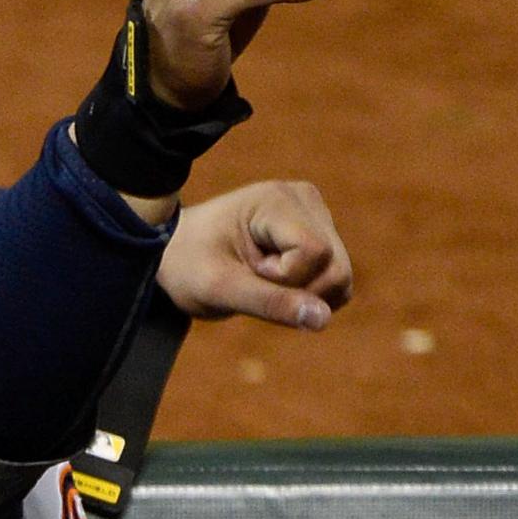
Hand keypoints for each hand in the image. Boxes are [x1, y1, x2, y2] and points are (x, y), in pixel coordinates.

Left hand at [161, 181, 353, 329]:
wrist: (176, 252)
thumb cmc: (189, 266)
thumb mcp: (221, 289)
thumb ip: (271, 303)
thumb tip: (323, 319)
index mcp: (277, 200)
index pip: (315, 254)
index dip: (284, 279)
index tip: (246, 268)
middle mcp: (305, 199)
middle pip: (336, 266)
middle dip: (298, 290)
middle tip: (254, 276)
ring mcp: (316, 214)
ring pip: (341, 275)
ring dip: (303, 294)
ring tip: (262, 276)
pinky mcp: (320, 233)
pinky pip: (337, 278)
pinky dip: (310, 294)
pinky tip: (277, 280)